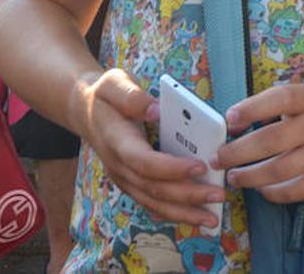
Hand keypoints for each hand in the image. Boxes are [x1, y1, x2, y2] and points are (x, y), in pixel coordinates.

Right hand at [73, 68, 223, 227]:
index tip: (200, 166)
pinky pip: (151, 203)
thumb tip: (156, 109)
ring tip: (212, 219)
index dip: (171, 168)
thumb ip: (132, 96)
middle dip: (187, 195)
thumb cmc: (105, 96)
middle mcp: (119, 166)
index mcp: (117, 141)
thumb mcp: (113, 84)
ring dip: (183, 213)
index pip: (144, 161)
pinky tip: (194, 219)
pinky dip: (173, 214)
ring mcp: (124, 178)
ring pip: (153, 202)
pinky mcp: (131, 183)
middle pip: (153, 188)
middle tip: (219, 195)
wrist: (85, 112)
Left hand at [215, 84, 303, 202]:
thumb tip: (238, 120)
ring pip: (280, 169)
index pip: (279, 99)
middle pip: (271, 140)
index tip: (229, 119)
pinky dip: (275, 193)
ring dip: (250, 176)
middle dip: (238, 152)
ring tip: (234, 177)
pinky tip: (263, 190)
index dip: (251, 108)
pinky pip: (298, 190)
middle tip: (218, 158)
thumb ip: (282, 104)